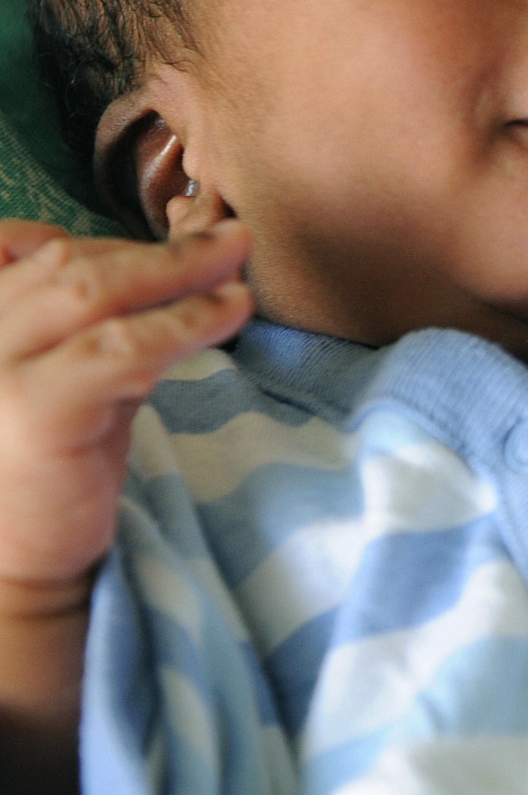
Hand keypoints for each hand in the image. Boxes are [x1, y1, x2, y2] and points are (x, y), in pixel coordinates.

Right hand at [0, 219, 250, 794]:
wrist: (12, 566)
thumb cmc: (45, 465)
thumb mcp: (63, 372)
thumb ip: (93, 316)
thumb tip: (181, 251)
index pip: (32, 248)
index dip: (112, 235)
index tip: (184, 228)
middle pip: (69, 264)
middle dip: (157, 247)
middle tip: (229, 235)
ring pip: (95, 291)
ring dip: (178, 271)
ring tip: (238, 263)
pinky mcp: (35, 411)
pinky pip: (123, 347)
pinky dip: (185, 321)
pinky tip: (229, 311)